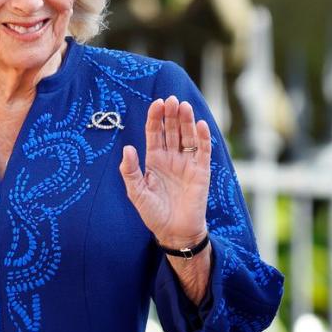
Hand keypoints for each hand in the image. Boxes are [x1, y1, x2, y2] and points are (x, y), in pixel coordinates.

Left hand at [119, 96, 212, 249]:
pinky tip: (200, 125)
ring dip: (186, 121)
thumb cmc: (154, 213)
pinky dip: (203, 137)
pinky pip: (203, 150)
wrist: (175, 232)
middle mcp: (171, 157)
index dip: (155, 118)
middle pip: (172, 130)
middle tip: (172, 100)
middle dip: (171, 114)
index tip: (156, 103)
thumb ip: (130, 171)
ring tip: (184, 106)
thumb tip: (127, 148)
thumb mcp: (136, 193)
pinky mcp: (202, 170)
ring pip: (187, 136)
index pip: (155, 133)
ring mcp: (187, 162)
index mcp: (155, 160)